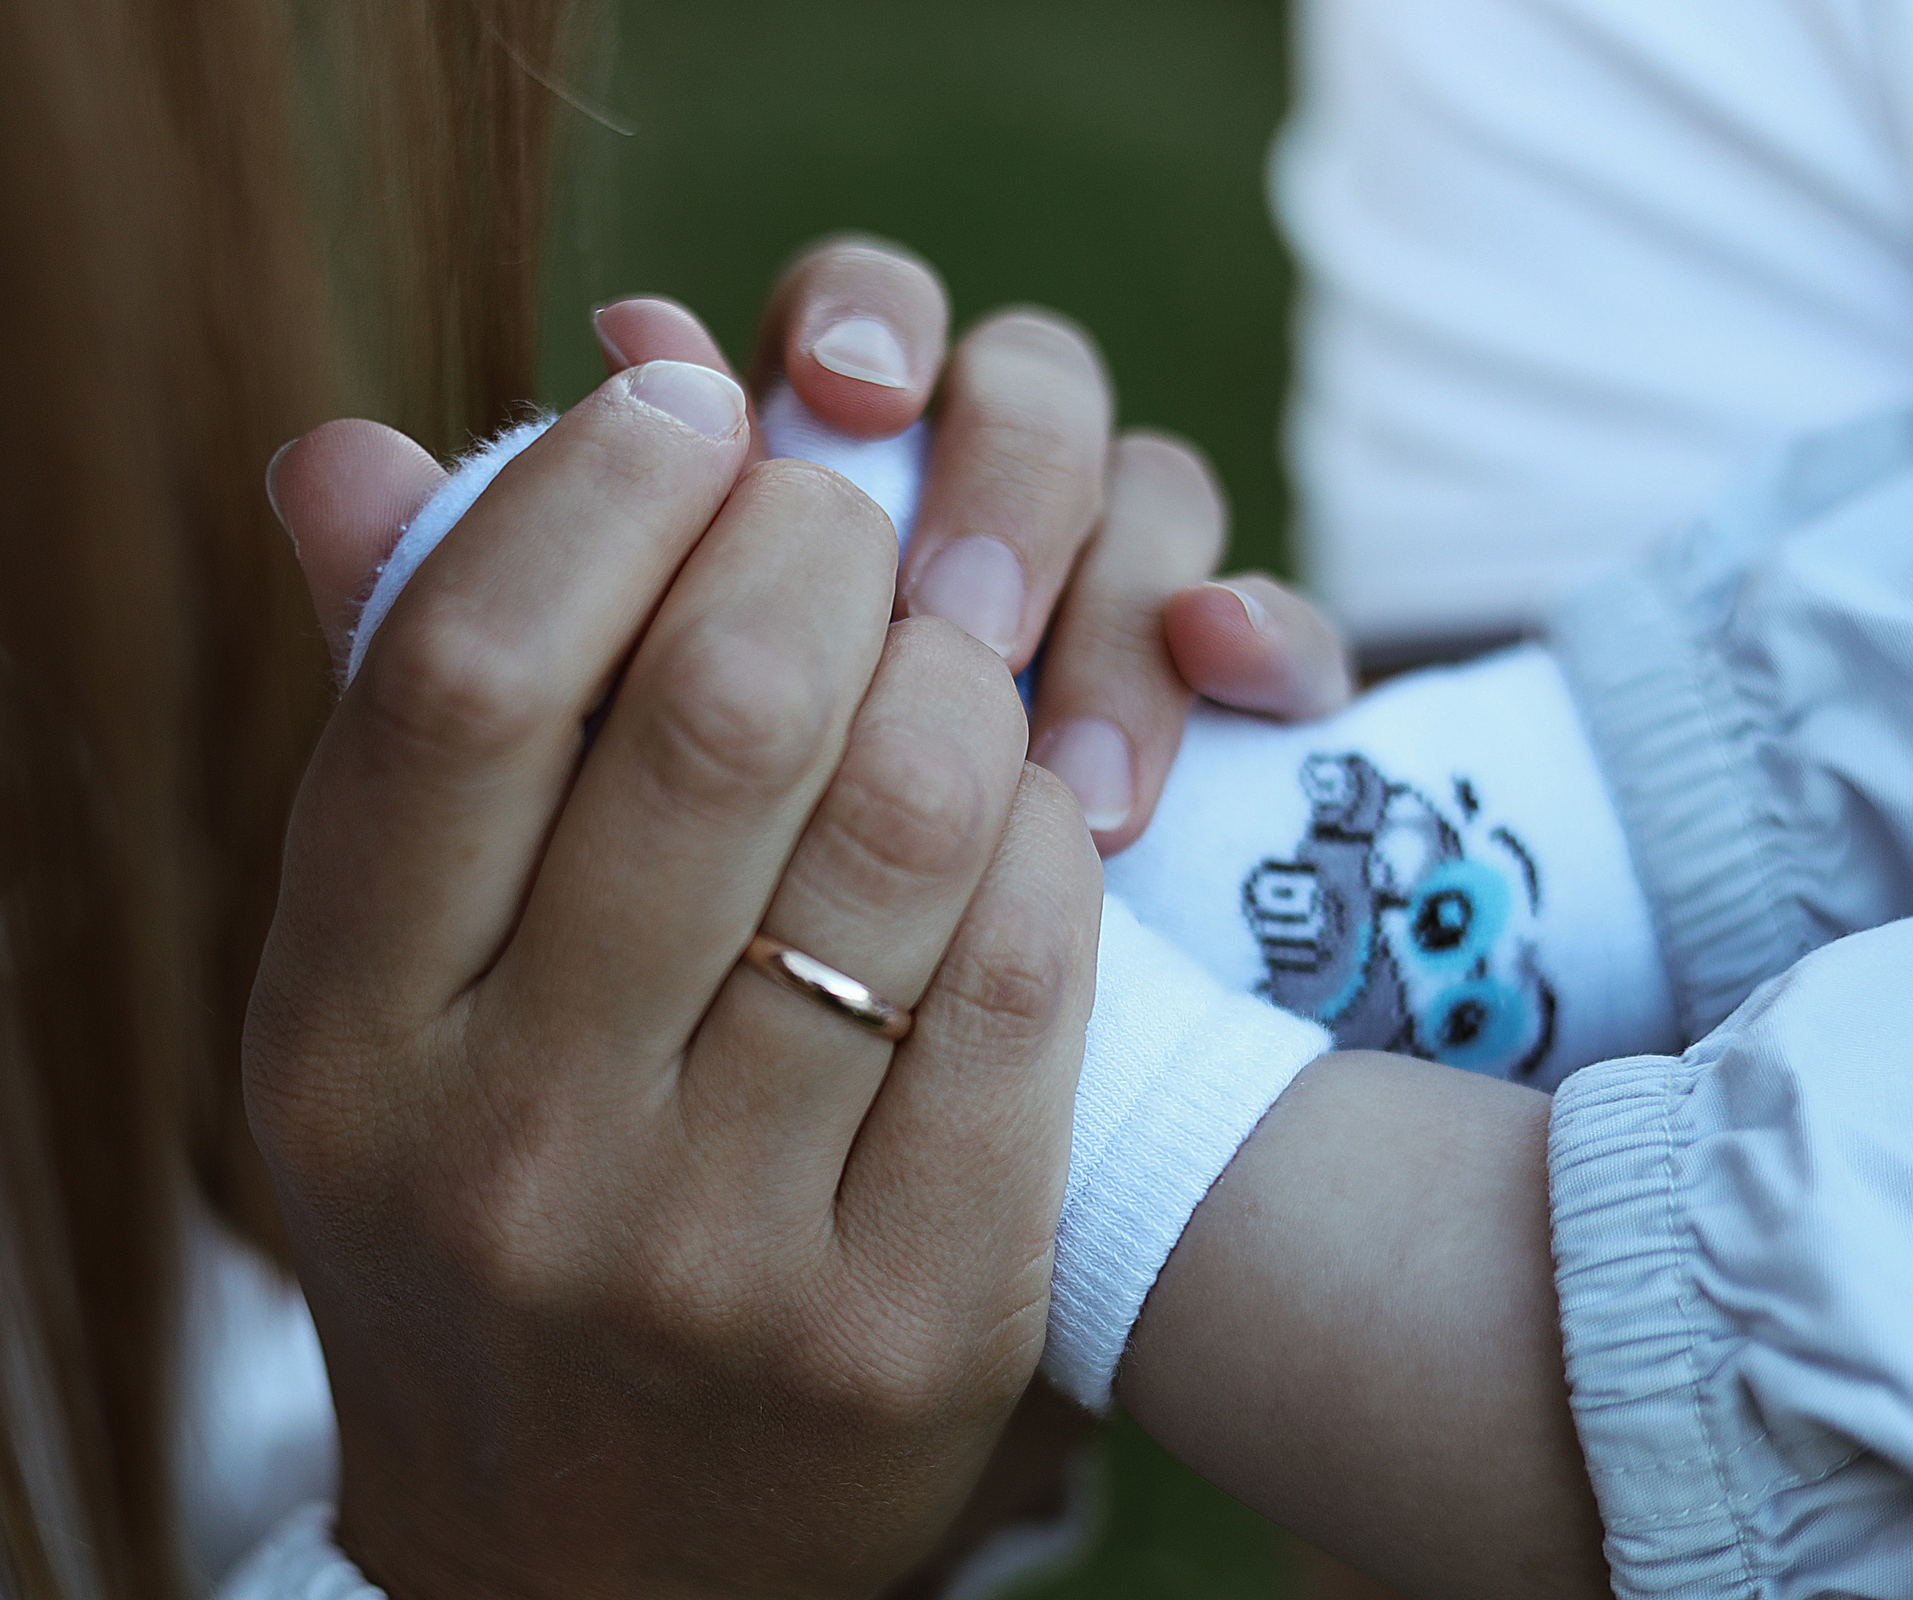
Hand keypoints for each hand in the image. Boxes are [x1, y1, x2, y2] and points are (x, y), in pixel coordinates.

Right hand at [250, 364, 1101, 1599]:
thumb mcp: (364, 1011)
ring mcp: (719, 1248)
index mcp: (339, 1034)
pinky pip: (1024, 984)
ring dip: (960, 670)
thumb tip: (345, 443)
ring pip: (905, 826)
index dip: (600, 486)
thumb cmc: (469, 1226)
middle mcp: (510, 1144)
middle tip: (851, 504)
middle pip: (721, 718)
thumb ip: (384, 735)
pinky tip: (1026, 797)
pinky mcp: (913, 1318)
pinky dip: (1046, 837)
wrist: (577, 1578)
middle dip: (824, 544)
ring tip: (949, 641)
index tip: (685, 404)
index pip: (471, 675)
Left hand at [592, 236, 1351, 854]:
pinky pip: (1276, 624)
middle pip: (1032, 381)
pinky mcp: (1226, 682)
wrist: (862, 977)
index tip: (848, 392)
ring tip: (1073, 777)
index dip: (869, 318)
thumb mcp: (678, 685)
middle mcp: (977, 482)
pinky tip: (1222, 661)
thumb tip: (637, 333)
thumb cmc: (735, 827)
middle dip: (1006, 483)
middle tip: (962, 620)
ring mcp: (1110, 574)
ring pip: (1156, 489)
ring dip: (1116, 598)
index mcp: (831, 457)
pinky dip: (1263, 632)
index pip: (868, 307)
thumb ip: (667, 523)